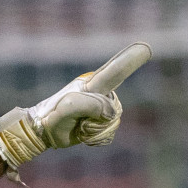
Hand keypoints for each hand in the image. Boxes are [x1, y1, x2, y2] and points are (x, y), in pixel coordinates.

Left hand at [0, 42, 151, 181]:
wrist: (42, 130)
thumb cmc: (51, 115)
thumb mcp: (65, 107)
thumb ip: (88, 104)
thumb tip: (108, 111)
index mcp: (93, 83)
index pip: (114, 71)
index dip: (129, 61)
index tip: (144, 48)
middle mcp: (102, 93)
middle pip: (114, 111)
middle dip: (96, 121)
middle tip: (77, 122)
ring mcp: (103, 108)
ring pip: (112, 124)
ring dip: (94, 132)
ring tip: (79, 127)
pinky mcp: (102, 123)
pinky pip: (108, 135)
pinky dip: (96, 139)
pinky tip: (83, 134)